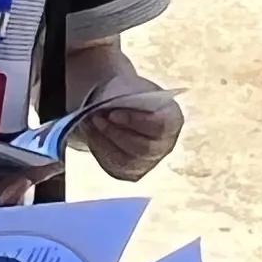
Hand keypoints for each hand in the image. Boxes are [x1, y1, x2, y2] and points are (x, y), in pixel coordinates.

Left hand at [71, 64, 182, 179]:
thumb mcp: (131, 88)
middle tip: (95, 118)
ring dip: (104, 143)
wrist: (125, 108)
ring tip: (89, 125)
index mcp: (173, 119)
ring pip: (127, 162)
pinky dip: (100, 151)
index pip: (160, 126)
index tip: (112, 113)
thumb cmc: (131, 95)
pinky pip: (115, 167)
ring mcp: (150, 162)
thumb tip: (106, 110)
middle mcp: (166, 145)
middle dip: (115, 134)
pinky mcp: (132, 172)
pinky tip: (91, 135)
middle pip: (143, 148)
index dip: (135, 121)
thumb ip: (124, 98)